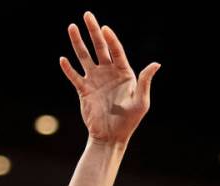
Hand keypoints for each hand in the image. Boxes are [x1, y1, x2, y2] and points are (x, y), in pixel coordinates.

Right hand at [60, 12, 159, 145]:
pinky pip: (74, 76)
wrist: (111, 137)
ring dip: (78, 43)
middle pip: (100, 47)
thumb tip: (156, 63)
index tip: (105, 29)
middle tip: (87, 15)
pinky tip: (63, 59)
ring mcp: (95, 80)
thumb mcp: (141, 102)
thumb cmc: (129, 121)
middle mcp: (108, 73)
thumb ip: (145, 81)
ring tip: (72, 27)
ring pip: (85, 57)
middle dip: (93, 31)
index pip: (116, 51)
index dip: (111, 39)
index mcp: (123, 73)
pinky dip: (68, 68)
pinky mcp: (84, 90)